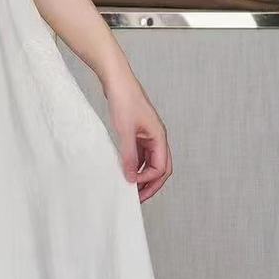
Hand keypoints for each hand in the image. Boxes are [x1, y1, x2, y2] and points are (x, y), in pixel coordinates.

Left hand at [103, 73, 172, 201]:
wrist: (117, 80)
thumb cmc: (124, 99)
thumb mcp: (124, 130)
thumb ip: (128, 155)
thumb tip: (131, 178)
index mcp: (159, 137)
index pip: (161, 168)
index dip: (148, 180)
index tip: (132, 185)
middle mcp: (157, 137)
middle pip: (161, 169)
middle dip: (151, 185)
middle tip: (137, 198)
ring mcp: (148, 135)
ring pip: (150, 162)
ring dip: (142, 176)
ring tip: (129, 187)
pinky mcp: (138, 133)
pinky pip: (141, 155)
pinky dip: (135, 165)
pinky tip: (124, 170)